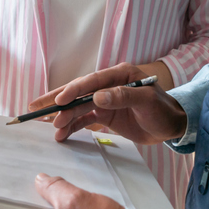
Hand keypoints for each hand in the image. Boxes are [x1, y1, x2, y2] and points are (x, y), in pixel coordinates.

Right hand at [28, 63, 186, 145]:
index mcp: (119, 74)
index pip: (91, 81)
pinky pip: (85, 119)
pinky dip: (72, 126)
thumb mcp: (146, 101)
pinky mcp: (105, 115)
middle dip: (57, 100)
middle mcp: (109, 85)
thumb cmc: (163, 110)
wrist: (172, 126)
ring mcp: (105, 100)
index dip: (73, 90)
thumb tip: (97, 97)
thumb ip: (123, 96)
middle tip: (36, 107)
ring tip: (48, 127)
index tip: (59, 101)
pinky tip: (61, 134)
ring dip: (63, 117)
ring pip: (78, 107)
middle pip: (79, 91)